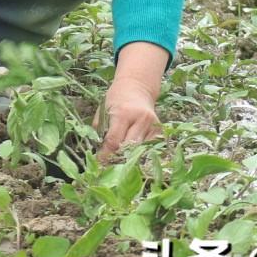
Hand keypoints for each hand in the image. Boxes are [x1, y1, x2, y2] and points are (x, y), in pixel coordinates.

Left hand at [94, 42, 167, 159]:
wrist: (136, 88)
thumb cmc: (116, 99)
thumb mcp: (103, 110)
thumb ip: (99, 130)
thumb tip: (96, 151)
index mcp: (123, 113)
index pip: (114, 141)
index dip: (106, 155)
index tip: (99, 164)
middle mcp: (140, 119)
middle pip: (129, 148)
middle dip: (118, 159)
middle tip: (109, 168)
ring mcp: (152, 125)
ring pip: (141, 150)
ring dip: (130, 159)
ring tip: (120, 165)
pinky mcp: (159, 129)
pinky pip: (150, 147)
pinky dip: (141, 153)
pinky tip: (134, 158)